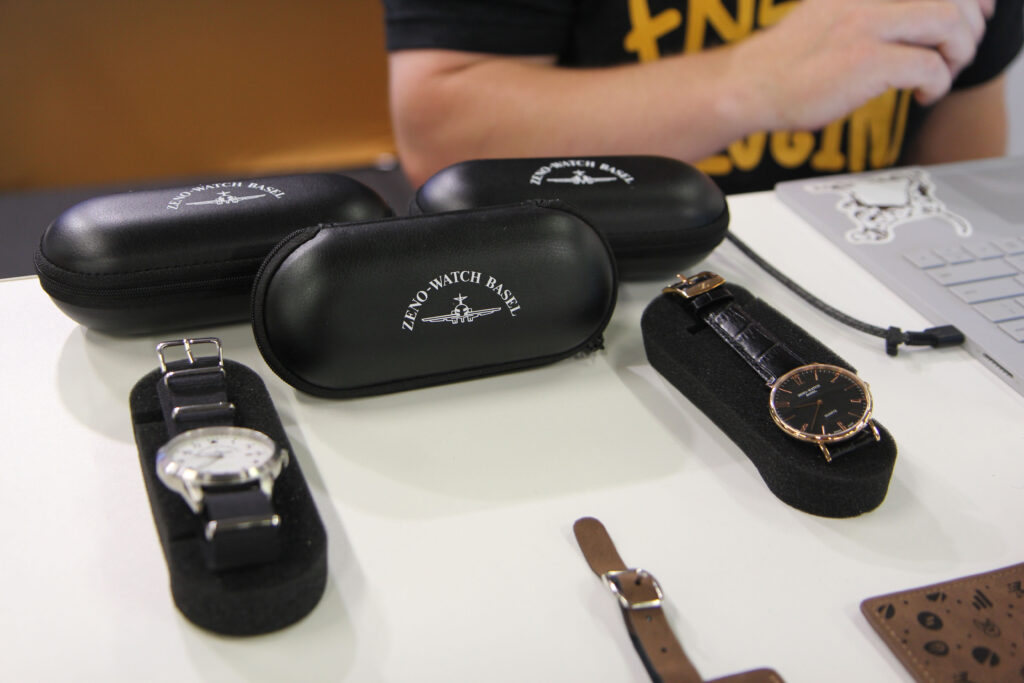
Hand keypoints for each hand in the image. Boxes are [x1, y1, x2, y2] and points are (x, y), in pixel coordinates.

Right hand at [730, 0, 994, 131]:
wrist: (747, 87)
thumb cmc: (786, 63)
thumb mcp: (830, 15)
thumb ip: (870, 10)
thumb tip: (916, 20)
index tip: (976, 14)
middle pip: (949, 0)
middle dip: (968, 27)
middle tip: (958, 53)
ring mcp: (865, 26)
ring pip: (947, 25)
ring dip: (958, 53)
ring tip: (943, 73)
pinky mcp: (865, 62)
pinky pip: (928, 67)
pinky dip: (937, 84)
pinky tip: (922, 95)